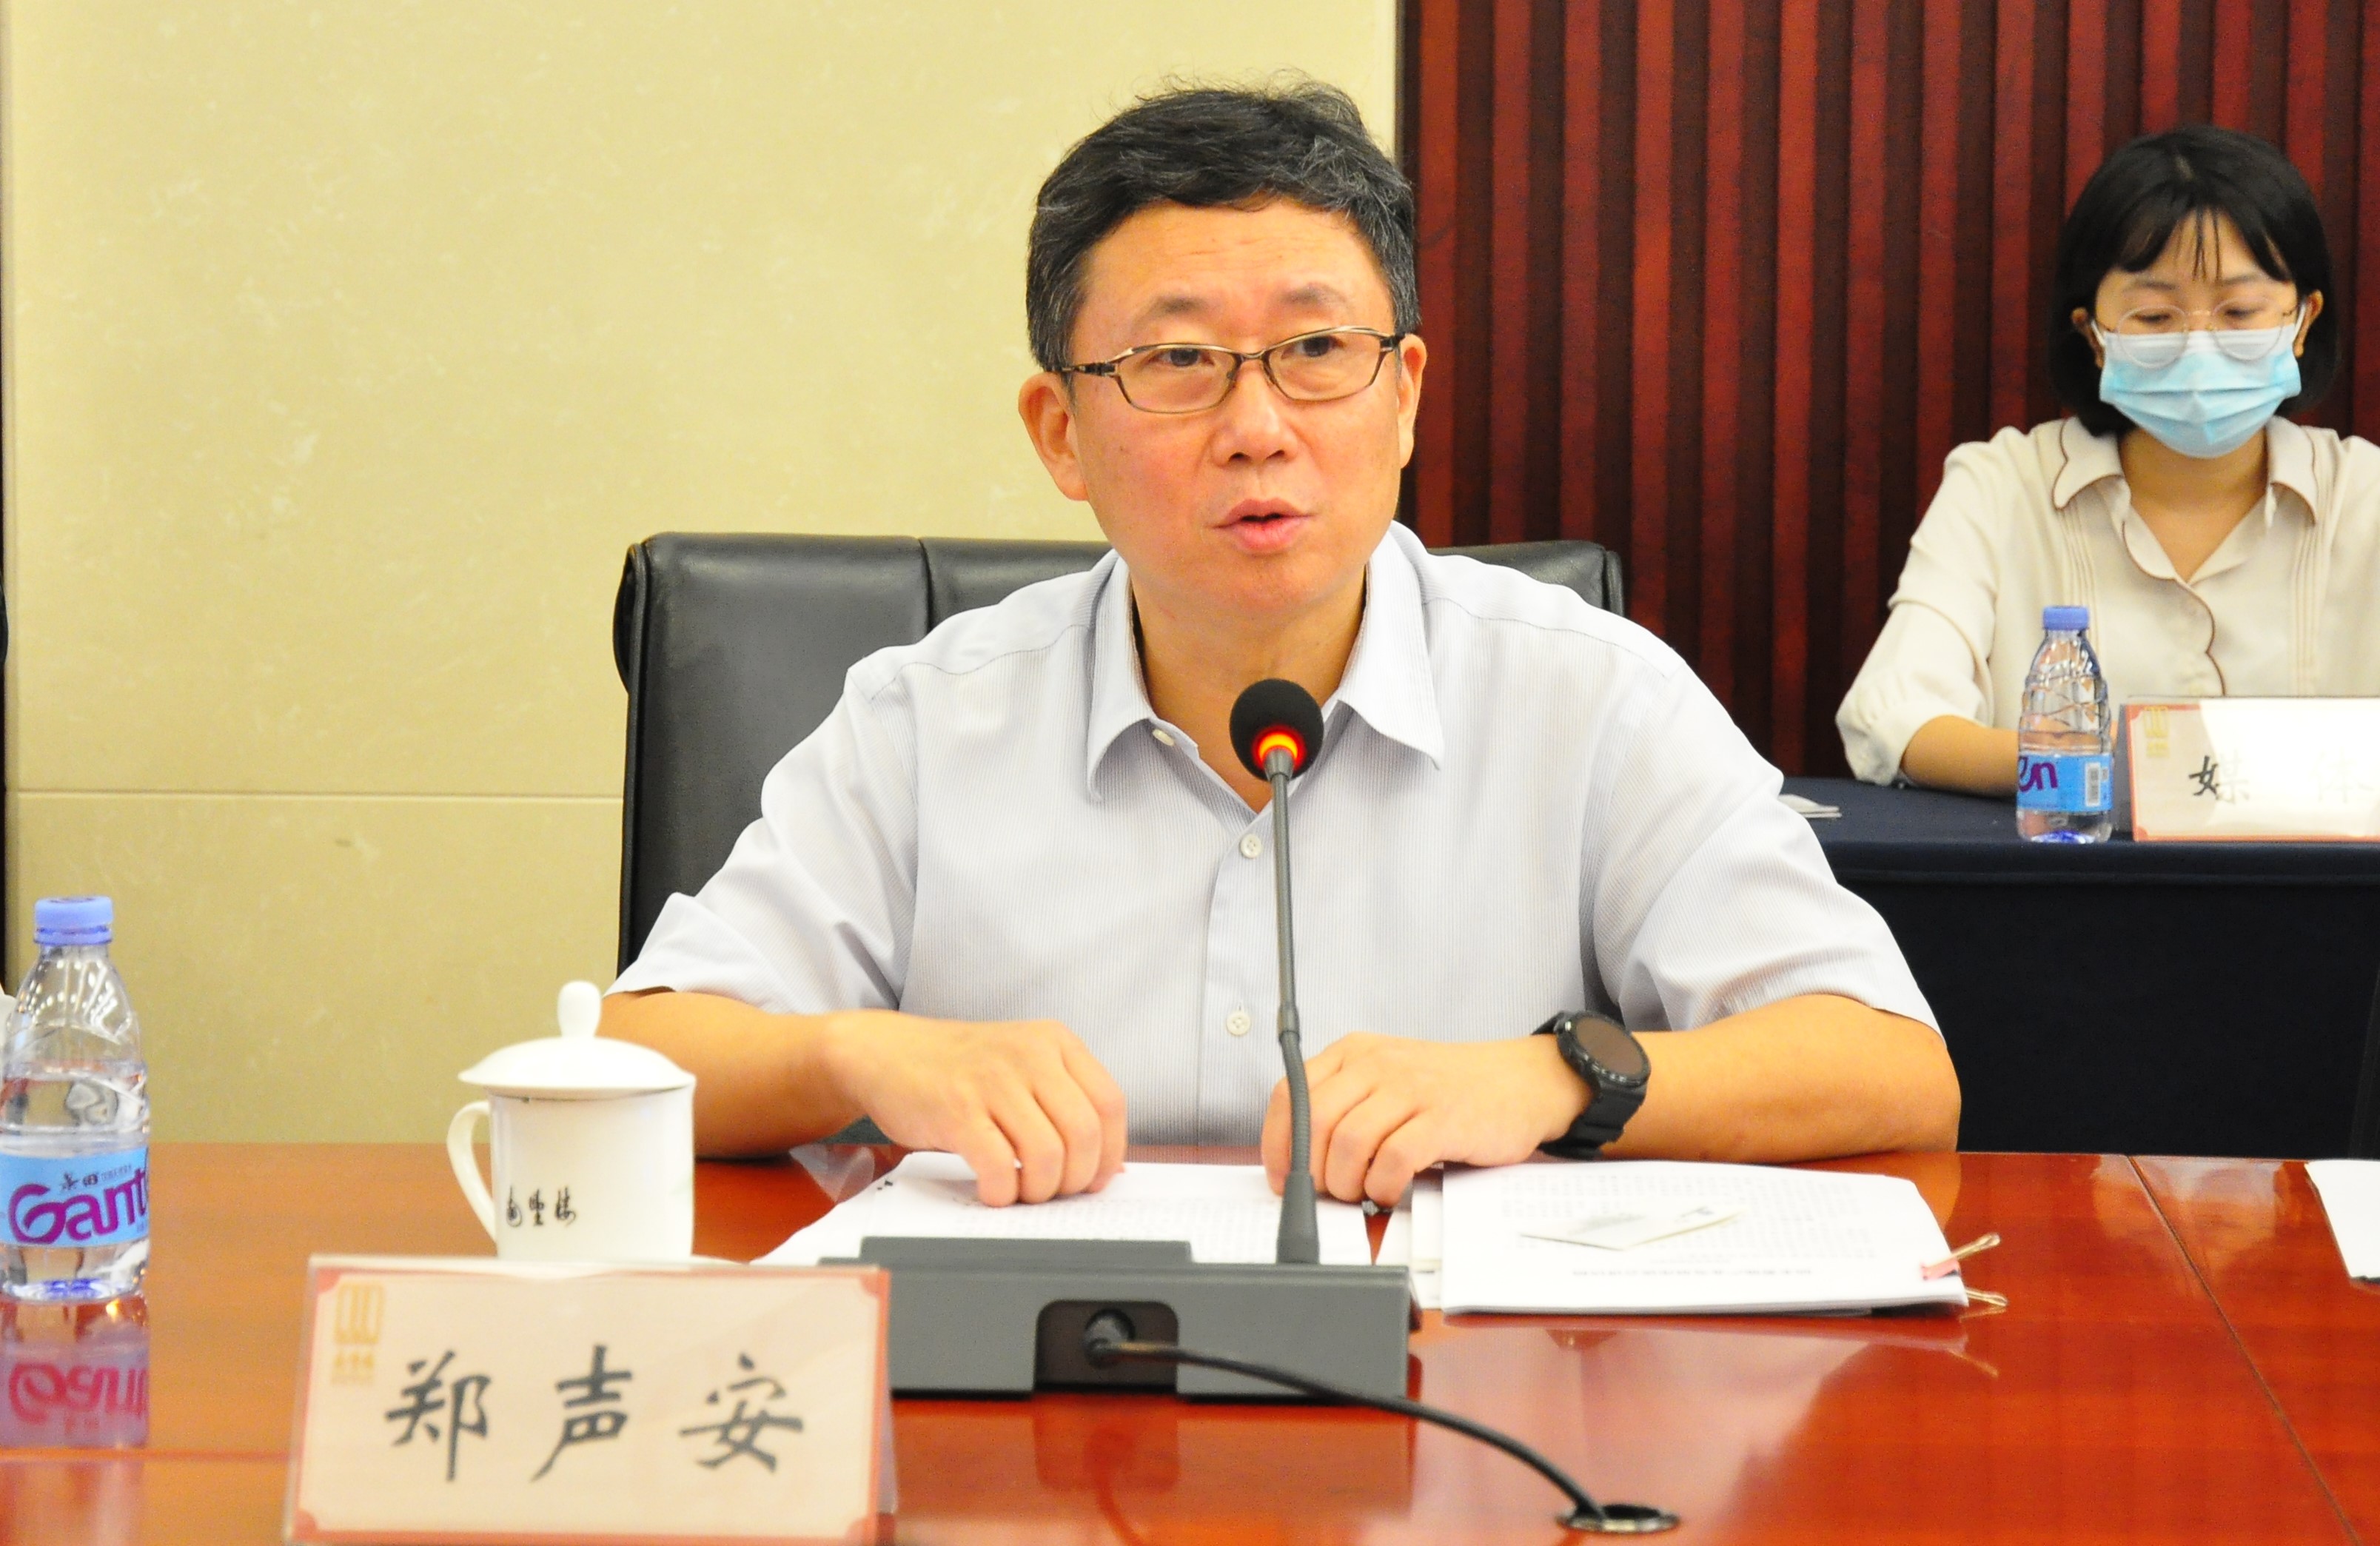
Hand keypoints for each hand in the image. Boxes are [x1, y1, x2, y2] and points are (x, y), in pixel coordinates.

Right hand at [821, 1012, 1127, 1205]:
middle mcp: (1030, 1055)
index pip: (1109, 1104)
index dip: (1110, 1152)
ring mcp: (992, 1080)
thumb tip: (1110, 1169)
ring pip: (1048, 1155)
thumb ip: (1064, 1103)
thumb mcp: (1022, 1066)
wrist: (887, 1053)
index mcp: (1055, 1042)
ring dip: (1039, 1190)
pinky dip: (1001, 1192)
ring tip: (1021, 1191)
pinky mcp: (957, 1110)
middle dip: (1075, 1179)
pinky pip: (999, 1166)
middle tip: (1053, 1191)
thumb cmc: (960, 1070)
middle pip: (1085, 1134)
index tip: (1093, 1179)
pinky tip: (992, 1190)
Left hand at [1260, 1033, 1589, 1206]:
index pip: (1291, 1093)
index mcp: (1354, 1052)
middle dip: (1311, 1171)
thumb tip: (1298, 1160)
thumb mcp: (1388, 1080)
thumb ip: (1346, 1106)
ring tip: (1363, 1192)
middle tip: (1329, 1192)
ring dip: (1346, 1183)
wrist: (1521, 1081)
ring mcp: (1411, 1089)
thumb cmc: (1449, 1090)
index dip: (1277, 1143)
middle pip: (1313, 1122)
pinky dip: (1383, 1187)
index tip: (1282, 1177)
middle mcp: (1377, 1064)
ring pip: (1347, 1143)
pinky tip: (1392, 1190)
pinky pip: (1392, 1160)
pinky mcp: (1443, 1119)